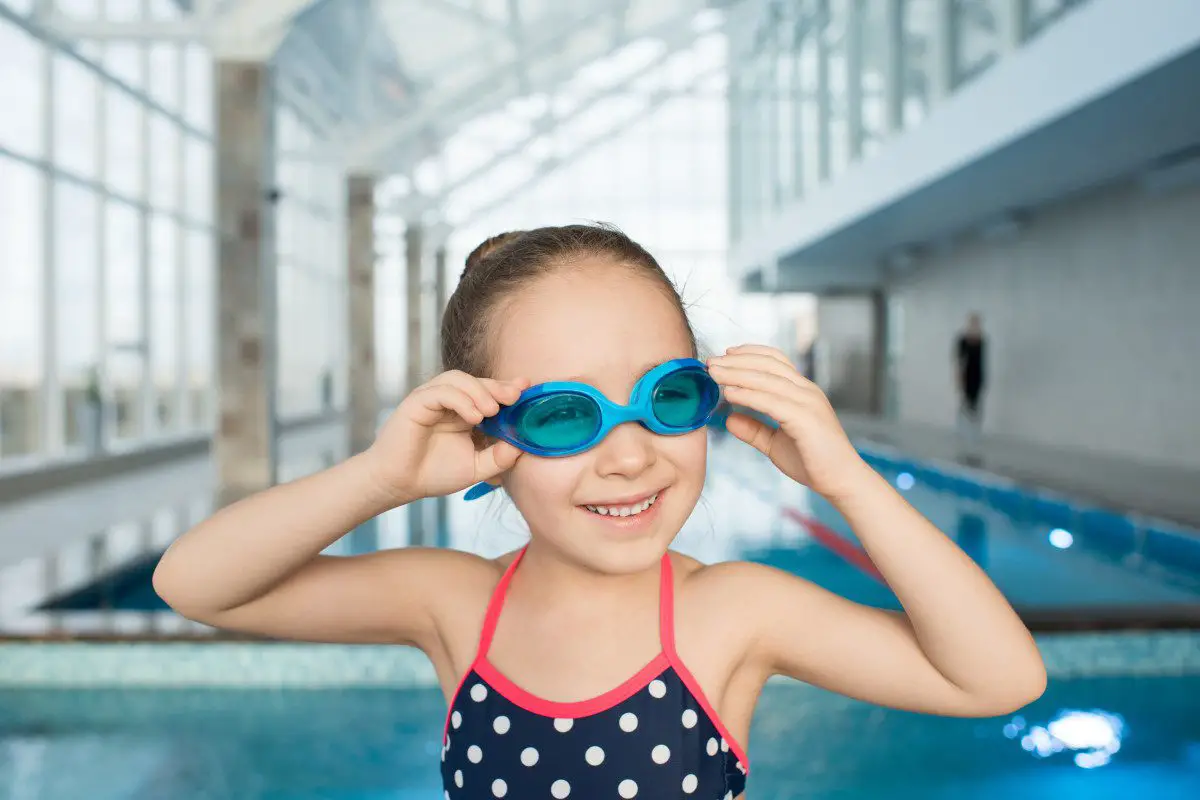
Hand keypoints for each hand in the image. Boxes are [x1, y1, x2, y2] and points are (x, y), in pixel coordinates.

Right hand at [364, 371, 529, 504]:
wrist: (399, 484)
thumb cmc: (434, 474)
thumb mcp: (476, 467)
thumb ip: (499, 457)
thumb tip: (522, 445)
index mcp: (464, 412)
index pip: (488, 392)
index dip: (507, 388)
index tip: (527, 389)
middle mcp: (449, 402)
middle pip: (477, 381)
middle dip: (498, 386)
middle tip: (515, 396)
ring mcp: (432, 399)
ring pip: (459, 379)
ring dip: (479, 391)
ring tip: (492, 411)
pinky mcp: (417, 402)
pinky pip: (442, 391)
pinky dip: (461, 399)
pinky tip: (474, 416)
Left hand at [706, 344, 866, 499]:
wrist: (842, 482)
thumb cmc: (813, 462)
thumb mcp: (775, 443)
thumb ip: (754, 430)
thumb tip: (729, 419)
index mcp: (802, 392)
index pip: (775, 361)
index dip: (750, 353)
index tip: (726, 354)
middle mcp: (806, 391)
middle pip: (768, 365)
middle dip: (736, 361)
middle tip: (710, 362)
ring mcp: (808, 403)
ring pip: (767, 379)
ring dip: (737, 373)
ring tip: (713, 372)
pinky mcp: (806, 419)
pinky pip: (772, 401)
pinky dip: (748, 395)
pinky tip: (729, 393)